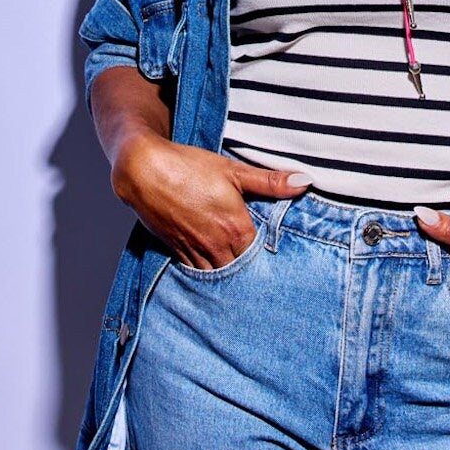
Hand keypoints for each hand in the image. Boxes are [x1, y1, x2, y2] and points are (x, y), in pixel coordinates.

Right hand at [113, 133, 313, 268]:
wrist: (144, 170)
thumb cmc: (189, 167)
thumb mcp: (233, 171)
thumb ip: (271, 182)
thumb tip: (305, 182)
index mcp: (236, 228)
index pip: (261, 257)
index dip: (269, 260)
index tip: (280, 265)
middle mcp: (217, 245)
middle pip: (241, 272)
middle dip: (250, 274)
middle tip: (263, 283)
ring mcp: (195, 252)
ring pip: (219, 277)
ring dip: (229, 277)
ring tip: (241, 282)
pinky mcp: (177, 251)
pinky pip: (197, 273)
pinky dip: (207, 274)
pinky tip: (214, 272)